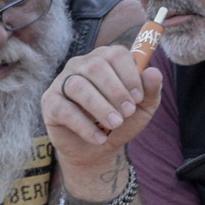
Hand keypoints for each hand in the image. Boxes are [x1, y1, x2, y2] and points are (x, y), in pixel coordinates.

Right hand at [41, 44, 161, 203]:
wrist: (97, 150)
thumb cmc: (120, 122)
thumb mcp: (142, 109)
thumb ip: (150, 91)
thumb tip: (154, 72)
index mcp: (104, 59)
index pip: (115, 54)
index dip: (129, 75)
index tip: (138, 98)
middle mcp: (81, 65)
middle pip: (96, 66)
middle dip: (115, 91)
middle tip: (128, 113)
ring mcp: (62, 82)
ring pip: (78, 86)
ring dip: (100, 107)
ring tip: (115, 124)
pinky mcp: (50, 102)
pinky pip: (64, 109)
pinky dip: (84, 126)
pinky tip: (99, 138)